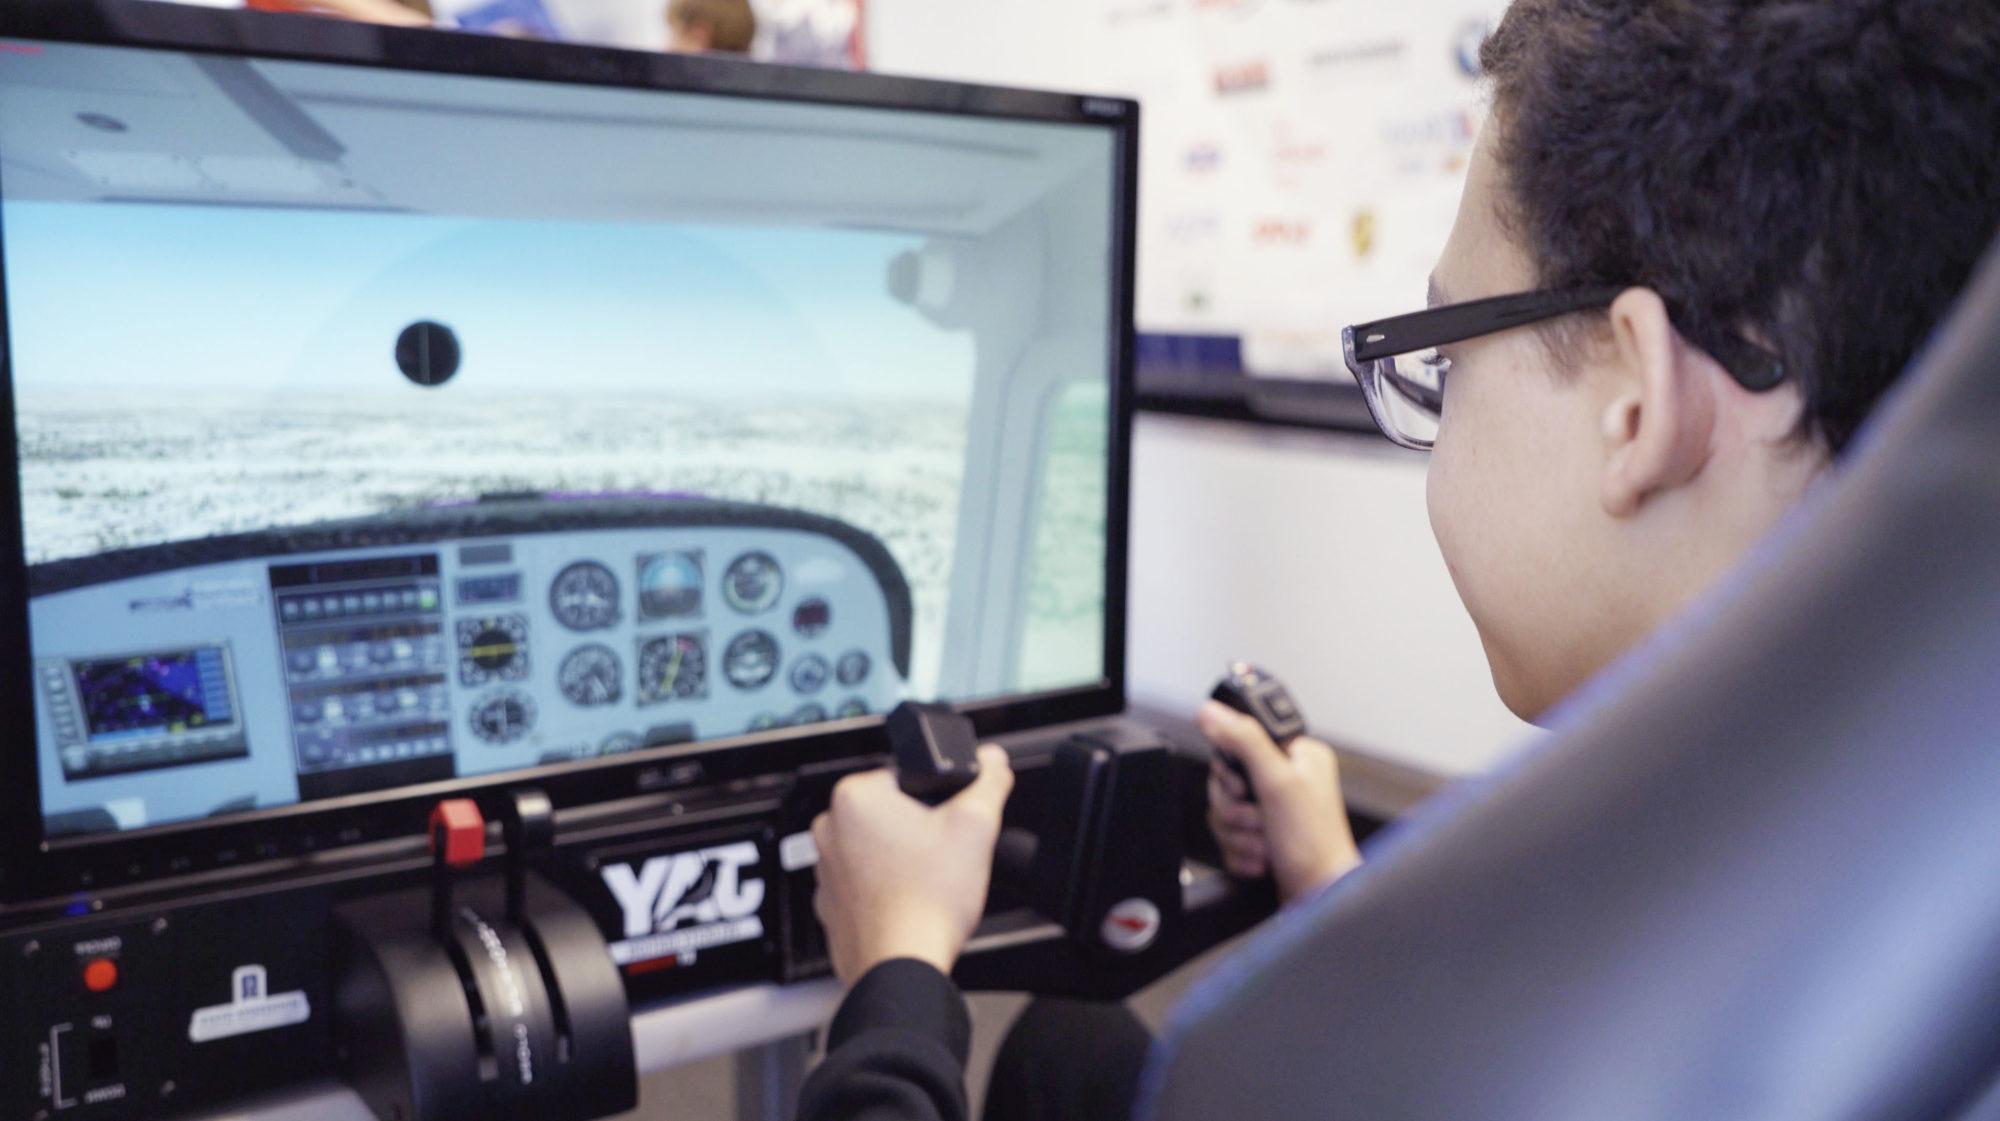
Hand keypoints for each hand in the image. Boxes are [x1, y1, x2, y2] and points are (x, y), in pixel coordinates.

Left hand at [812, 745, 1014, 983]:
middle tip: (941, 855)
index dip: (936, 800)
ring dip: (901, 858)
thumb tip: (992, 760)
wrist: (904, 965)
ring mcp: (824, 868)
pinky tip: (910, 901)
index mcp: (855, 797)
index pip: (905, 778)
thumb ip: (988, 782)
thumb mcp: (975, 826)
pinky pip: (864, 883)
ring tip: (926, 882)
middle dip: (918, 829)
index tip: (947, 824)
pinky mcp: (830, 903)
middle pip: (890, 812)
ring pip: (877, 847)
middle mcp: (829, 828)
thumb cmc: (928, 901)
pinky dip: (886, 890)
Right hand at [1202, 701, 1360, 905]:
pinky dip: (1240, 851)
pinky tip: (1261, 858)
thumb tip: (1212, 712)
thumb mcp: (1278, 783)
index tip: (1244, 787)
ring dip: (1238, 834)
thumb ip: (1244, 741)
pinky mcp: (1262, 836)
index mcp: (1297, 755)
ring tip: (1264, 844)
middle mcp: (1287, 779)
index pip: (1240, 742)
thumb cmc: (1314, 846)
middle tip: (1260, 820)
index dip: (1233, 769)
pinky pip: (1228, 836)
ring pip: (1224, 810)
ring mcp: (1274, 810)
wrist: (1320, 899)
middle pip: (1226, 780)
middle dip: (1237, 810)